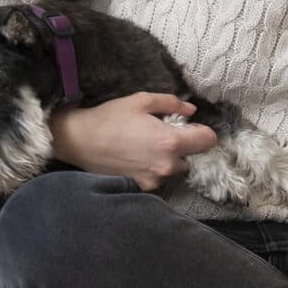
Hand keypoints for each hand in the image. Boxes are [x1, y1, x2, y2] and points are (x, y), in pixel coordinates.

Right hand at [48, 93, 218, 190]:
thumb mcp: (141, 101)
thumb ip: (171, 103)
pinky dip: (154, 168)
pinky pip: (158, 177)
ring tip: (146, 146)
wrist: (78, 141)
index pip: (208, 140)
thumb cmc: (109, 118)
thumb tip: (191, 111)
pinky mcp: (142, 187)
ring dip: (169, 159)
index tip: (190, 127)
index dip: (202, 132)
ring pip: (175, 169)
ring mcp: (155, 179)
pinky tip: (137, 157)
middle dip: (184, 146)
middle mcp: (167, 164)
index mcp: (170, 141)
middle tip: (162, 134)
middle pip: (193, 157)